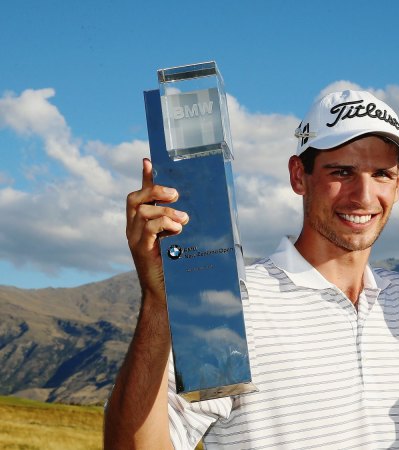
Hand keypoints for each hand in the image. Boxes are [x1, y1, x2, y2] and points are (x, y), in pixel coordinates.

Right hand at [125, 158, 188, 298]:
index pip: (139, 195)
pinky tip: (177, 231)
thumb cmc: (175, 266)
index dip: (144, 178)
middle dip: (155, 190)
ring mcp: (134, 240)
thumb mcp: (178, 239)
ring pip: (143, 211)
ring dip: (166, 211)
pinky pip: (148, 228)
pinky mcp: (141, 251)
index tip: (149, 160)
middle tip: (176, 196)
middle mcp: (133, 230)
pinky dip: (164, 224)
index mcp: (140, 225)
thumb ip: (179, 222)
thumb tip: (189, 206)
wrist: (166, 294)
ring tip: (183, 220)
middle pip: (135, 199)